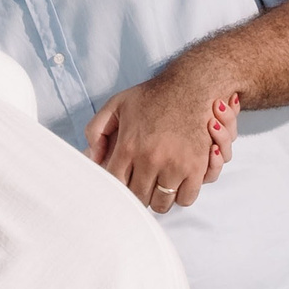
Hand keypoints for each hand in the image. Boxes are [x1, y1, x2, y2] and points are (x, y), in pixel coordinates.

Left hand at [85, 63, 241, 214]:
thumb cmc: (153, 96)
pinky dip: (181, 195)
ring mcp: (175, 166)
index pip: (116, 186)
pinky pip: (186, 199)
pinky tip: (177, 183)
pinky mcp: (196, 168)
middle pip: (138, 198)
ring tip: (158, 185)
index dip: (118, 188)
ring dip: (159, 197)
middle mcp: (150, 159)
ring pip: (161, 203)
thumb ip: (96, 130)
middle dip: (138, 194)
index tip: (123, 183)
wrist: (191, 86)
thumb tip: (92, 157)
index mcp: (128, 146)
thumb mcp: (116, 105)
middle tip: (142, 184)